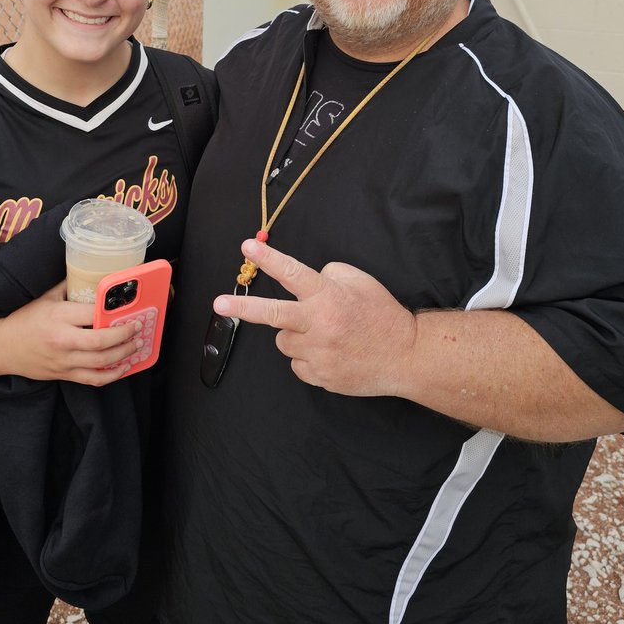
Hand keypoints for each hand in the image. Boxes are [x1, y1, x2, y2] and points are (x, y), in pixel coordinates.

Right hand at [0, 279, 141, 384]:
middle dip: (125, 335)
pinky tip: (123, 367)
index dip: (114, 312)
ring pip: (101, 362)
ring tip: (137, 345)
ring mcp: (63, 360)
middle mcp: (62, 340)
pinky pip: (92, 379)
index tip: (128, 308)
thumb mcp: (45, 297)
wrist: (2, 348)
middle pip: (101, 341)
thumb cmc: (24, 319)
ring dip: (124, 355)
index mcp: (58, 316)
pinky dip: (111, 375)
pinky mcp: (64, 375)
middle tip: (138, 327)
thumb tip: (91, 274)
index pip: (93, 314)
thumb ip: (69, 286)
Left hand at [214, 239, 416, 395]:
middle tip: (218, 304)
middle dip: (243, 308)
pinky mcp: (320, 377)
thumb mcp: (359, 281)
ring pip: (285, 342)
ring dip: (296, 336)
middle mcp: (319, 324)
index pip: (292, 272)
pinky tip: (331, 354)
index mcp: (328, 296)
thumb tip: (305, 281)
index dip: (267, 259)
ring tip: (324, 336)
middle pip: (273, 314)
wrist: (406, 356)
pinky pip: (298, 365)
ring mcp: (318, 353)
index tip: (247, 246)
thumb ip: (328, 275)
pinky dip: (308, 358)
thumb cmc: (381, 314)